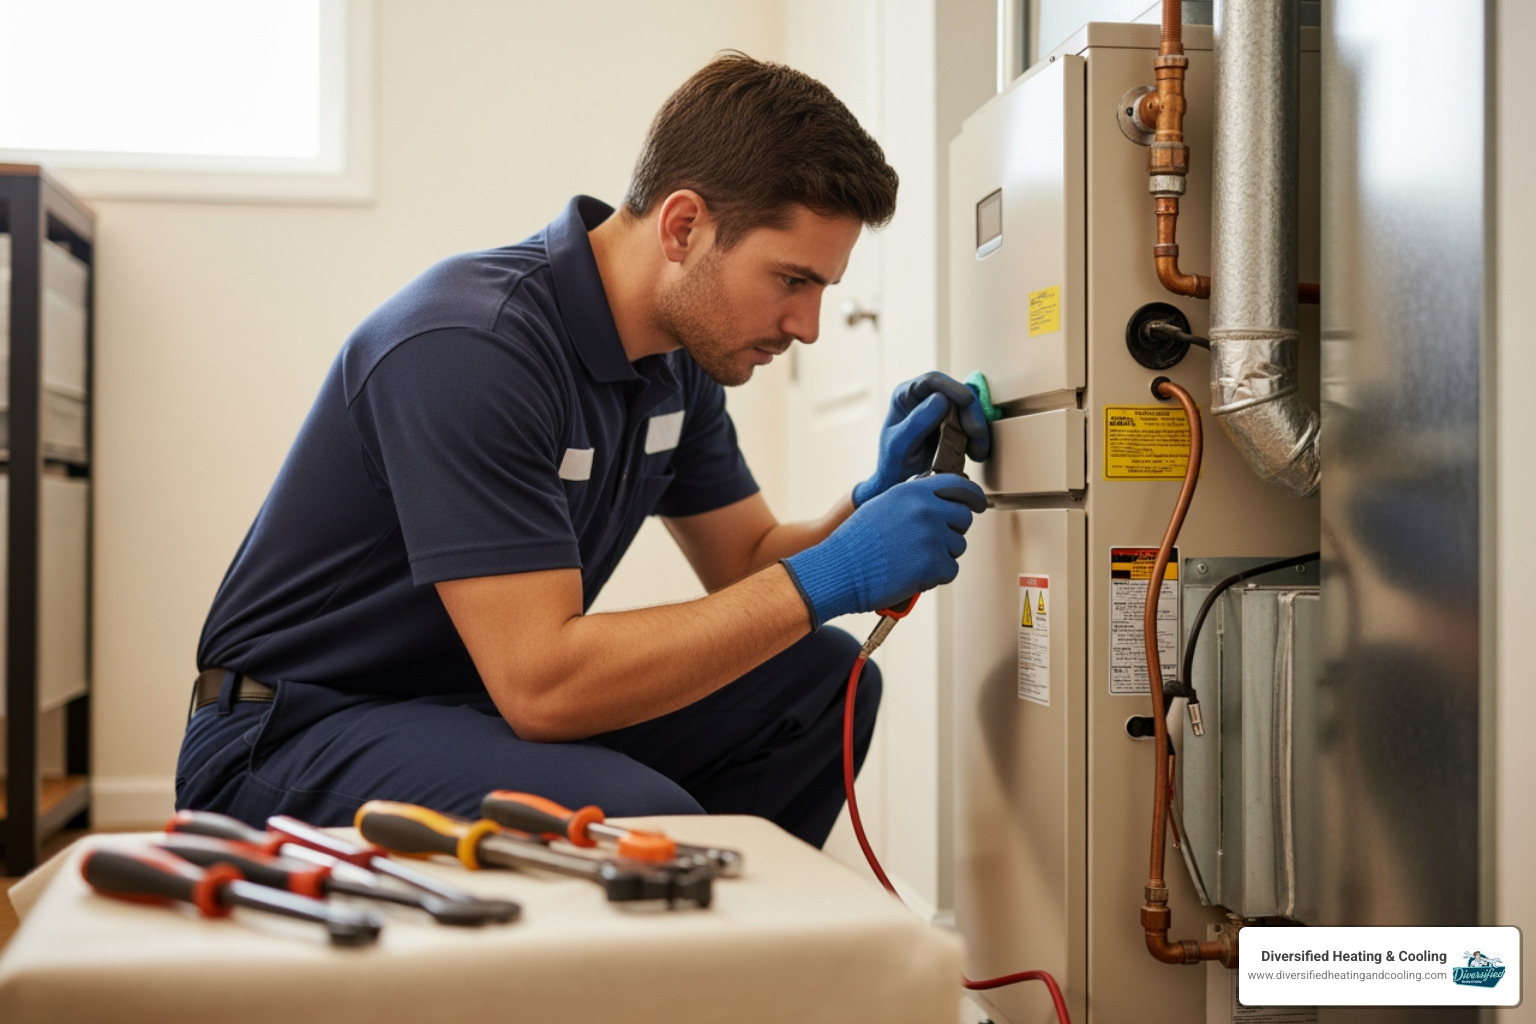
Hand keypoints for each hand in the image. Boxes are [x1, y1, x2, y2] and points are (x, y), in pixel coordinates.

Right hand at [783, 474, 987, 627]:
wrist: (839, 570)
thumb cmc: (855, 543)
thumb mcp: (882, 506)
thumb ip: (912, 500)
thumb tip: (937, 501)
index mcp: (913, 492)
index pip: (959, 486)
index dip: (973, 497)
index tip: (977, 504)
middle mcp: (925, 510)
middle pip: (963, 518)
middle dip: (952, 531)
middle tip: (930, 543)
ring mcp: (931, 537)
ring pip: (957, 547)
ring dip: (940, 556)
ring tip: (911, 559)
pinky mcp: (933, 564)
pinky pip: (950, 570)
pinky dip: (934, 577)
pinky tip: (912, 573)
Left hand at [853, 372, 990, 506]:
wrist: (900, 483)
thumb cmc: (893, 464)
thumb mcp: (900, 445)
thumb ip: (916, 422)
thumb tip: (940, 399)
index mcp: (905, 396)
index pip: (930, 382)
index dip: (952, 387)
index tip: (967, 400)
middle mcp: (924, 399)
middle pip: (955, 394)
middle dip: (970, 412)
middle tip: (977, 434)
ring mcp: (940, 412)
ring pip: (967, 409)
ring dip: (977, 428)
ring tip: (979, 451)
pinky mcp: (953, 426)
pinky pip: (970, 425)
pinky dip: (977, 438)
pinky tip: (977, 453)